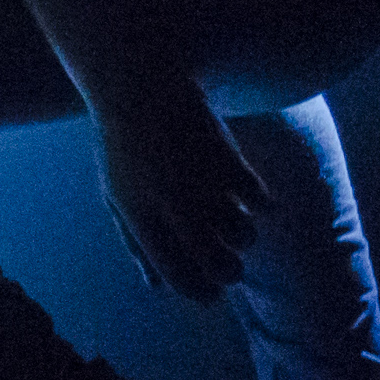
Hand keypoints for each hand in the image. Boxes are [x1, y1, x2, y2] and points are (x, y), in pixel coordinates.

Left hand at [89, 72, 263, 301]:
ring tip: (234, 225)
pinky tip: (246, 194)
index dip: (200, 293)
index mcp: (140, 216)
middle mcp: (173, 204)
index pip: (178, 276)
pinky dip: (259, 205)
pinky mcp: (228, 157)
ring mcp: (203, 181)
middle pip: (220, 265)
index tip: (211, 294)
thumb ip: (136, 244)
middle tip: (230, 268)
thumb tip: (158, 287)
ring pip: (245, 236)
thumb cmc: (125, 146)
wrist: (138, 85)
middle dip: (230, 274)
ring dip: (243, 238)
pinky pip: (261, 202)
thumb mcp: (117, 196)